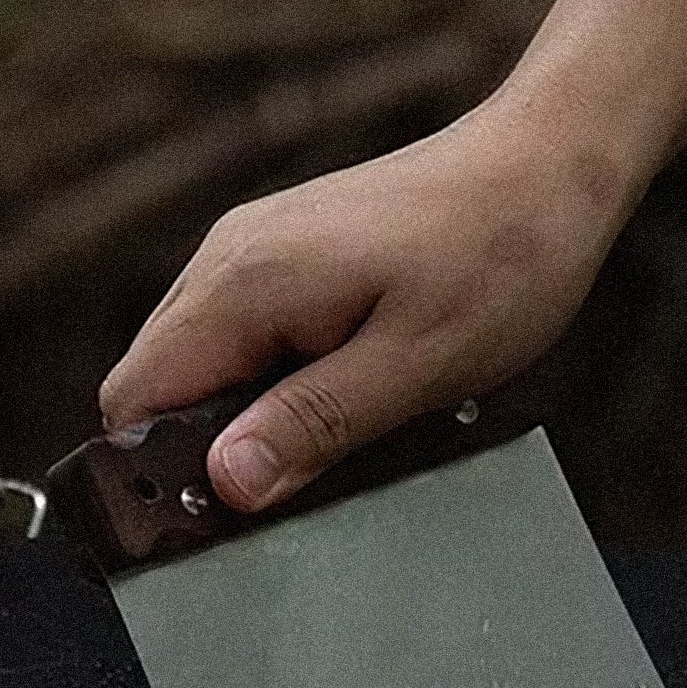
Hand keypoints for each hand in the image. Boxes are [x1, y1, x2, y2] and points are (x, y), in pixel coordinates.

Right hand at [98, 103, 633, 510]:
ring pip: (201, 361)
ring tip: (333, 431)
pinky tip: (344, 388)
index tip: (213, 522)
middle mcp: (229, 256)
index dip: (158, 471)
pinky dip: (273, 378)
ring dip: (246, 414)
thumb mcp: (414, 368)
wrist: (551, 164)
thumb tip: (226, 483)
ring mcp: (256, 247)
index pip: (135, 399)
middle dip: (205, 449)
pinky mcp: (288, 250)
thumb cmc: (500, 257)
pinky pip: (244, 333)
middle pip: (157, 383)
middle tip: (291, 487)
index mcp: (245, 284)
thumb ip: (310, 427)